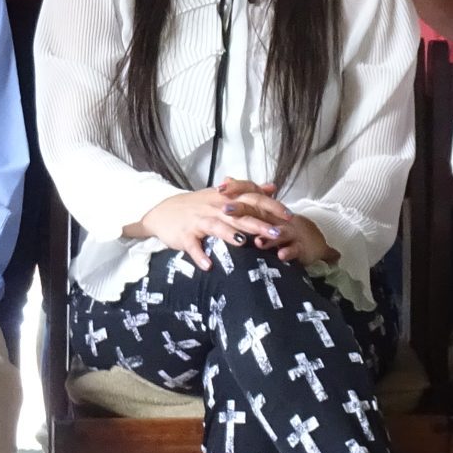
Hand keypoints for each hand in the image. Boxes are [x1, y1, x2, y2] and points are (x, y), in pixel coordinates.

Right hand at [137, 182, 285, 271]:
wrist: (163, 211)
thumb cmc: (197, 206)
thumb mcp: (222, 196)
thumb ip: (248, 192)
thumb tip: (272, 187)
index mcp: (225, 198)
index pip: (251, 198)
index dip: (270, 206)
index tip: (289, 216)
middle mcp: (214, 208)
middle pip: (239, 214)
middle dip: (257, 224)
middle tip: (276, 233)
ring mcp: (198, 221)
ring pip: (216, 226)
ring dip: (230, 235)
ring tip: (244, 243)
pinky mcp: (185, 235)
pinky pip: (192, 246)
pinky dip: (199, 255)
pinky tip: (209, 266)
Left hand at [214, 179, 336, 264]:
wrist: (309, 240)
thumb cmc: (278, 227)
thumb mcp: (260, 213)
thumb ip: (242, 199)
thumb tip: (225, 179)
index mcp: (266, 208)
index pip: (252, 192)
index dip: (237, 188)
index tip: (219, 188)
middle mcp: (276, 216)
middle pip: (259, 209)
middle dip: (242, 209)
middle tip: (225, 209)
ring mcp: (289, 231)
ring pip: (279, 230)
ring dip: (267, 234)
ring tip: (256, 240)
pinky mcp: (299, 246)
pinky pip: (294, 249)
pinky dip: (288, 251)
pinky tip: (281, 255)